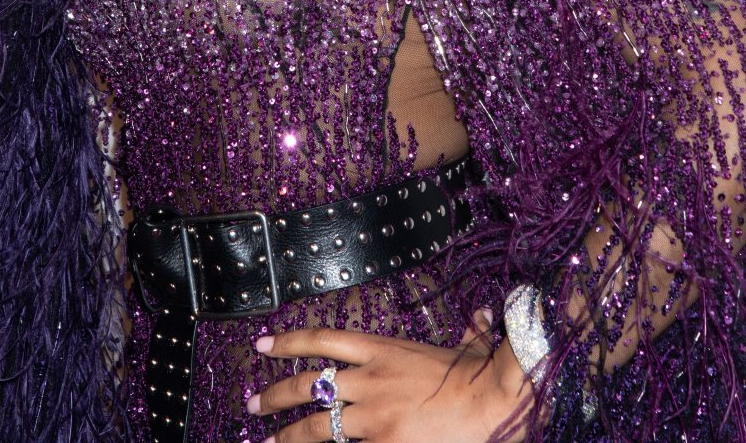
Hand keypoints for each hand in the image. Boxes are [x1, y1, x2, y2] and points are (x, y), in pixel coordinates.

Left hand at [246, 310, 531, 442]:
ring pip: (317, 425)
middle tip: (252, 403)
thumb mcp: (467, 346)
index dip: (288, 341)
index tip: (263, 345)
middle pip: (308, 384)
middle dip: (275, 394)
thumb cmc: (481, 375)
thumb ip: (469, 332)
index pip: (323, 340)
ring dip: (288, 435)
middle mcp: (370, 378)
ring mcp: (374, 414)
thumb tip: (482, 315)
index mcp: (383, 348)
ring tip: (267, 440)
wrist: (493, 400)